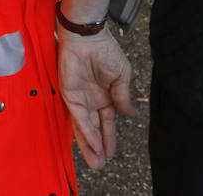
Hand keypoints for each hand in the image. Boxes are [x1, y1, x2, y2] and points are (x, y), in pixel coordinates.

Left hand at [58, 27, 136, 169]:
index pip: (107, 122)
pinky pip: (79, 118)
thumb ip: (123, 97)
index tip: (112, 153)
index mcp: (106, 96)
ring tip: (96, 162)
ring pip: (85, 128)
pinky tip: (93, 144)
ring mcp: (81, 99)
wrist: (88, 37)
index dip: (109, 138)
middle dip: (98, 148)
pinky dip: (86, 132)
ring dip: (90, 146)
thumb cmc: (105, 51)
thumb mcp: (122, 76)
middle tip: (101, 165)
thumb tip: (132, 115)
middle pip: (95, 129)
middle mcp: (92, 101)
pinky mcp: (70, 95)